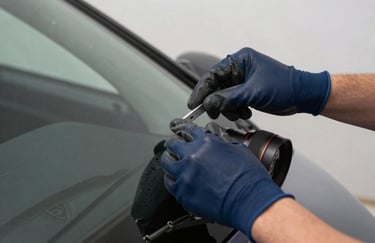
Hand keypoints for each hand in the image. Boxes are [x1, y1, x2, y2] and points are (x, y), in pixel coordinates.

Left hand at [160, 119, 292, 237]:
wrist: (249, 201)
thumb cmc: (249, 179)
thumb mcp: (239, 150)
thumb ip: (221, 144)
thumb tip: (216, 143)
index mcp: (207, 143)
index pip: (188, 130)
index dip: (183, 129)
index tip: (179, 129)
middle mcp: (193, 155)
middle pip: (173, 144)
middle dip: (174, 144)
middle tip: (174, 145)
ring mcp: (185, 174)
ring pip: (167, 162)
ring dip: (169, 159)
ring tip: (171, 160)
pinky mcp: (182, 191)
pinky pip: (169, 182)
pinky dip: (170, 178)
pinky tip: (173, 177)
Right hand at [188, 47, 330, 119]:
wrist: (302, 96)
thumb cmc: (284, 86)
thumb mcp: (253, 92)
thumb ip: (228, 98)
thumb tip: (208, 104)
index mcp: (239, 61)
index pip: (212, 75)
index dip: (201, 90)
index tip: (194, 104)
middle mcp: (238, 69)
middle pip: (216, 87)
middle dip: (216, 102)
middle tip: (215, 112)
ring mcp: (242, 82)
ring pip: (222, 97)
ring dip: (228, 108)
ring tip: (241, 112)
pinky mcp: (246, 93)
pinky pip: (232, 102)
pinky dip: (236, 110)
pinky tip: (247, 111)